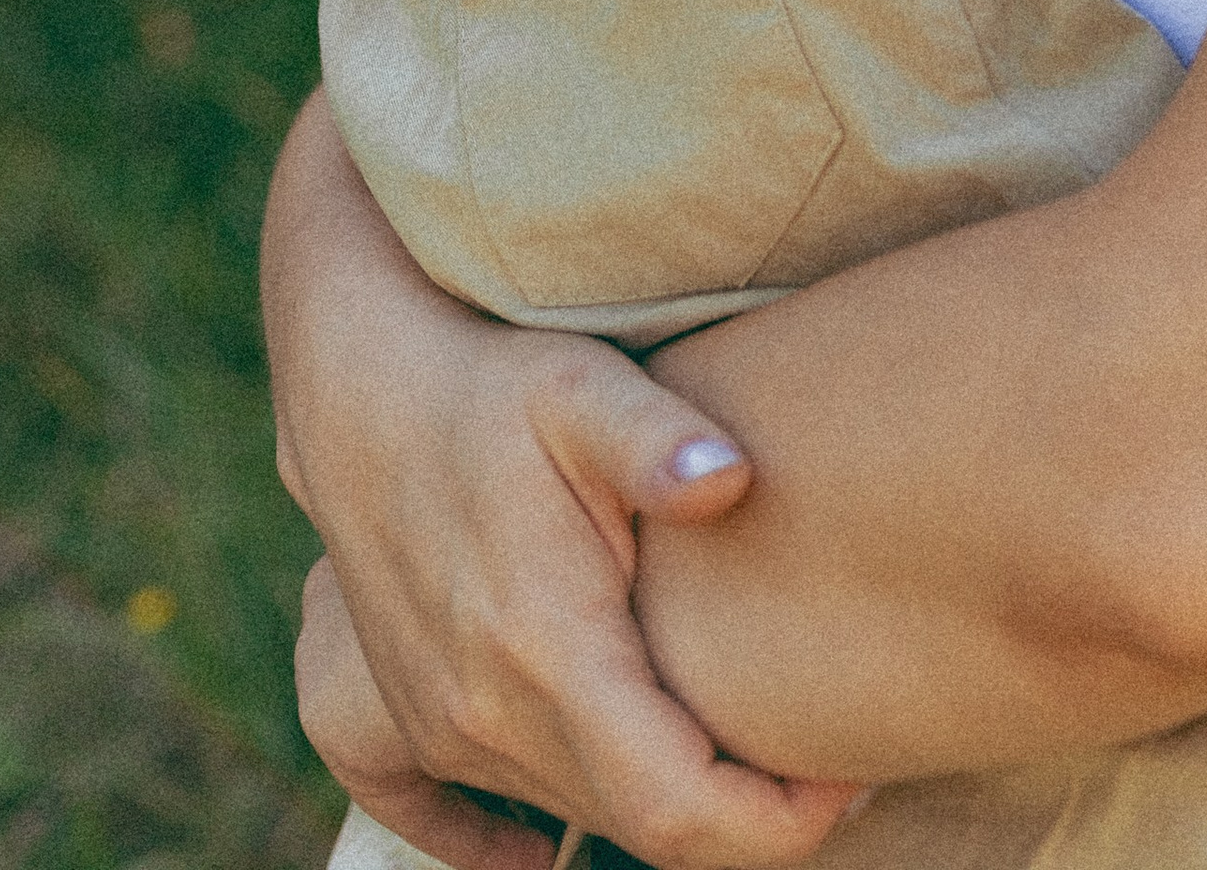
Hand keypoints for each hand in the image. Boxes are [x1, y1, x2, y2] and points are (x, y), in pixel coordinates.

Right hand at [265, 99, 864, 869]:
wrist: (362, 384)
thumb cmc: (494, 383)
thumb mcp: (585, 387)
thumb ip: (659, 439)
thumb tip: (734, 478)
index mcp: (544, 649)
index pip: (674, 806)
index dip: (771, 823)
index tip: (844, 783)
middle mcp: (481, 711)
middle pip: (632, 822)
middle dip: (734, 813)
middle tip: (817, 755)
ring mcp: (431, 723)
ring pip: (565, 810)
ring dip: (649, 797)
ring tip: (733, 743)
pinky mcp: (387, 721)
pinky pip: (437, 823)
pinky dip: (494, 844)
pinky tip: (542, 844)